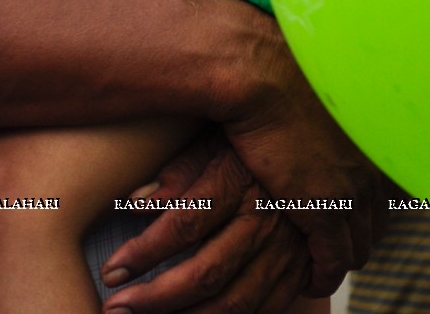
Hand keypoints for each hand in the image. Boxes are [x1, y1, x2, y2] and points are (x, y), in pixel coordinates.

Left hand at [101, 129, 311, 313]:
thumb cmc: (254, 134)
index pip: (184, 225)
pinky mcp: (300, 270)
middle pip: (206, 272)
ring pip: (234, 303)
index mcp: (241, 181)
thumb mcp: (216, 138)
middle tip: (115, 308)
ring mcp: (288, 250)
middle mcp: (266, 219)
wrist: (318, 142)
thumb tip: (133, 203)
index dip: (144, 253)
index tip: (111, 272)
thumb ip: (178, 172)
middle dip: (155, 298)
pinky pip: (262, 310)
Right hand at [219, 54, 379, 296]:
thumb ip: (333, 118)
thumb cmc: (280, 73)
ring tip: (313, 264)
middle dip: (355, 239)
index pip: (386, 195)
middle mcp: (373, 166)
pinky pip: (334, 264)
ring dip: (337, 261)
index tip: (344, 221)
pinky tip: (305, 278)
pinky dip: (322, 277)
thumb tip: (324, 125)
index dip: (363, 213)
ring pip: (358, 249)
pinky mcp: (327, 209)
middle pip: (376, 225)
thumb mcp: (320, 95)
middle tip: (328, 247)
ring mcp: (354, 189)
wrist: (262, 72)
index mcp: (375, 138)